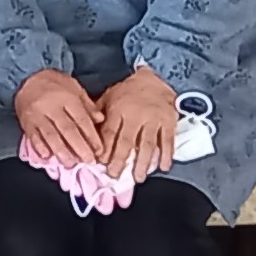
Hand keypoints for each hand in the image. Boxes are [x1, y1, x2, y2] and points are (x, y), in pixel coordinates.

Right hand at [14, 68, 104, 165]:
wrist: (27, 76)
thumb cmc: (55, 84)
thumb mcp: (75, 87)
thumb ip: (87, 104)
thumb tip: (100, 119)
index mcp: (67, 97)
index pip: (81, 119)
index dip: (91, 136)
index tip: (99, 150)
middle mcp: (51, 106)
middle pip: (67, 129)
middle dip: (79, 147)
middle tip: (88, 161)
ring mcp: (37, 115)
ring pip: (50, 135)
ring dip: (61, 151)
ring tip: (70, 163)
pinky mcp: (26, 121)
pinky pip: (32, 136)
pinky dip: (39, 147)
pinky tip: (46, 156)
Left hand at [97, 66, 178, 181]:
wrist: (155, 78)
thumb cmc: (129, 91)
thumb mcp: (109, 96)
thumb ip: (98, 112)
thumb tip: (86, 130)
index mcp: (118, 110)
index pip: (109, 132)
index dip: (105, 149)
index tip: (100, 163)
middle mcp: (135, 115)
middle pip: (126, 141)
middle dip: (120, 161)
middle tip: (115, 176)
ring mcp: (153, 119)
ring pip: (147, 144)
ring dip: (142, 163)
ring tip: (138, 177)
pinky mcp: (169, 122)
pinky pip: (168, 141)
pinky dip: (166, 155)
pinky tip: (162, 167)